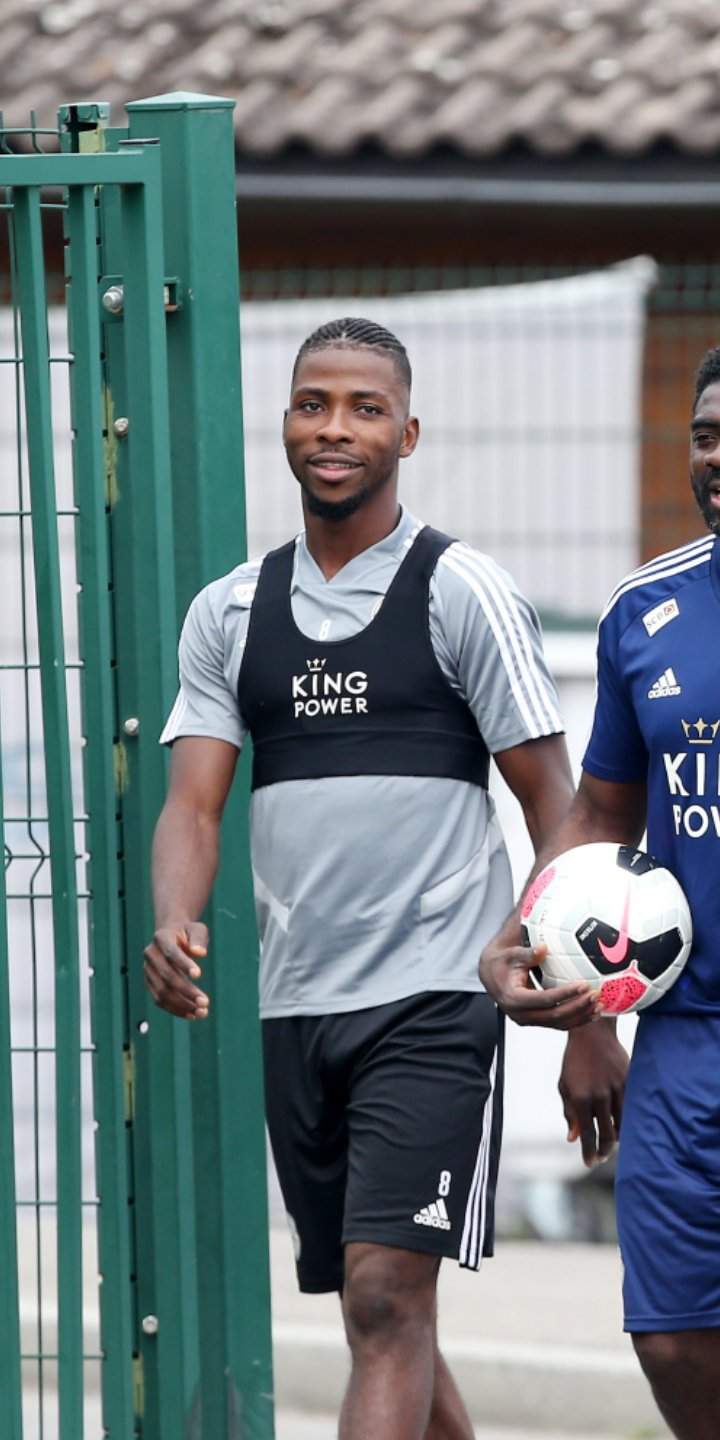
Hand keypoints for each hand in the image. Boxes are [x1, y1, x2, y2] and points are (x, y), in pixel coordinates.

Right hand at [144, 921, 209, 1020]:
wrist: (172, 936)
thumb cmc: (188, 934)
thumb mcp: (197, 929)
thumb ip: (199, 938)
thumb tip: (200, 953)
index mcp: (161, 937)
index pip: (170, 952)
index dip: (183, 964)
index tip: (199, 975)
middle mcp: (151, 954)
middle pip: (166, 976)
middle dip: (186, 991)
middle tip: (205, 1002)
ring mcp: (148, 971)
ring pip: (161, 992)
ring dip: (181, 1005)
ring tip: (202, 1012)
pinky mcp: (150, 984)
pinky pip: (160, 1001)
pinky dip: (176, 1009)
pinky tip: (192, 1015)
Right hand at [479, 939, 598, 1029]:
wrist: (491, 976)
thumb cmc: (501, 963)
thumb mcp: (512, 954)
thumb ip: (527, 953)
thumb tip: (543, 948)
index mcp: (514, 999)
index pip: (545, 999)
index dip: (565, 993)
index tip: (583, 985)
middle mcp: (521, 1015)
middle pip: (554, 1015)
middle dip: (577, 1007)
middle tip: (594, 995)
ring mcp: (528, 1021)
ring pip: (559, 1024)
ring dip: (580, 1016)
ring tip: (598, 1005)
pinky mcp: (536, 1021)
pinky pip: (558, 1024)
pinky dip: (576, 1020)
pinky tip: (591, 1013)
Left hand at [558, 1021, 628, 1166]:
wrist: (592, 1034)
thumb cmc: (574, 1062)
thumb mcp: (565, 1086)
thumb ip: (569, 1113)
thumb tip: (573, 1138)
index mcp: (580, 1098)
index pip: (588, 1135)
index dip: (589, 1152)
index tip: (588, 1164)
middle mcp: (600, 1095)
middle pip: (608, 1134)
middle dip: (604, 1150)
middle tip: (600, 1157)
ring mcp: (617, 1088)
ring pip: (622, 1124)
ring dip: (617, 1138)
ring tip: (610, 1143)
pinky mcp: (629, 1081)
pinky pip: (630, 1108)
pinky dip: (626, 1120)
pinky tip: (620, 1125)